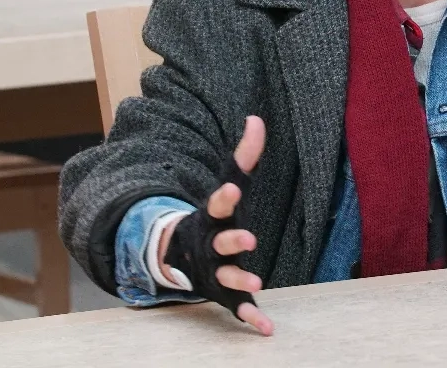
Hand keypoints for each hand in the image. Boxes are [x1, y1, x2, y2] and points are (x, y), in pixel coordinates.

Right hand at [159, 115, 273, 335]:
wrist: (179, 255)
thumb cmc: (212, 216)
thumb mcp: (227, 185)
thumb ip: (244, 156)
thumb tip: (257, 119)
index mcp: (213, 216)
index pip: (218, 203)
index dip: (226, 197)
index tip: (235, 190)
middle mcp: (211, 243)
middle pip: (222, 241)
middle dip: (234, 240)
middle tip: (250, 239)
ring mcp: (214, 270)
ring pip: (226, 275)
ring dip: (241, 276)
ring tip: (259, 281)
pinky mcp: (222, 291)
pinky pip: (236, 306)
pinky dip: (250, 317)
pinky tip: (267, 328)